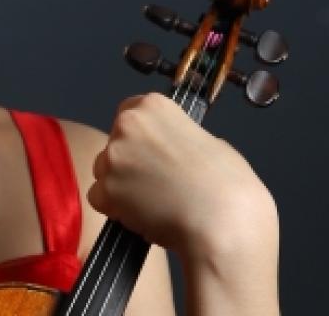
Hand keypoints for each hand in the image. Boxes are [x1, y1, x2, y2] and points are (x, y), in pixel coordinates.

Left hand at [87, 92, 278, 260]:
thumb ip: (178, 137)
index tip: (151, 151)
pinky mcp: (104, 190)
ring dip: (121, 186)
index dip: (140, 136)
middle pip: (115, 143)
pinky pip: (100, 198)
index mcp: (154, 106)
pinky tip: (143, 216)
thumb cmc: (228, 183)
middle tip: (156, 183)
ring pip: (104, 171)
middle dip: (129, 162)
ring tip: (154, 203)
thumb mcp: (209, 141)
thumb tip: (170, 150)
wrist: (222, 222)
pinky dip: (115, 210)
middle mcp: (126, 126)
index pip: (129, 112)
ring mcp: (112, 158)